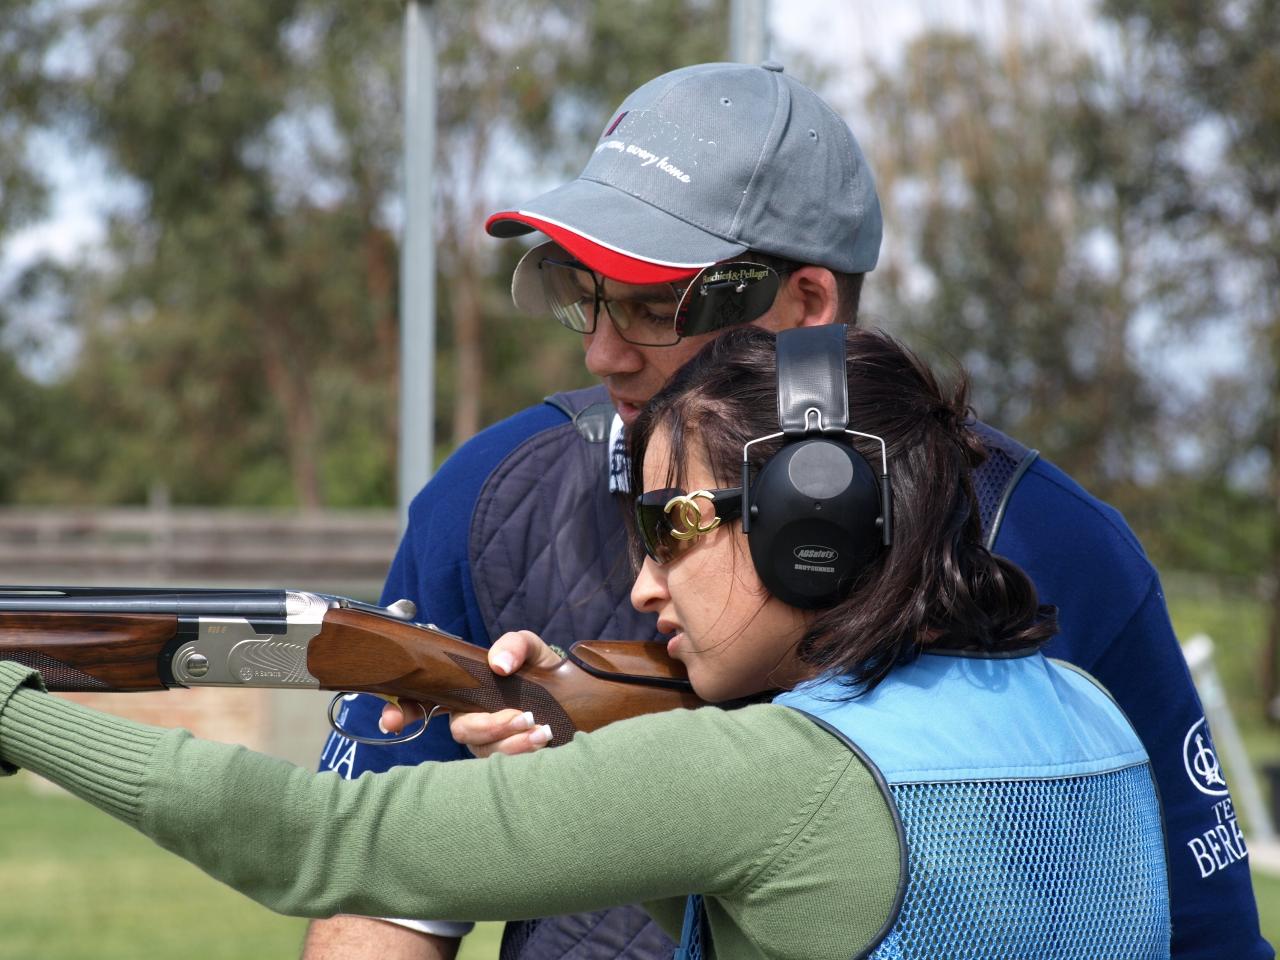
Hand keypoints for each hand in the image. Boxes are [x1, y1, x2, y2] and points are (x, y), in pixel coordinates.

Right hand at [378, 630, 562, 757]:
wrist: (571, 692)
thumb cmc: (539, 667)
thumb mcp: (529, 646)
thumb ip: (513, 645)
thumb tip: (499, 664)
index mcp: (461, 690)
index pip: (421, 701)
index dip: (401, 711)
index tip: (391, 721)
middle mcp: (468, 717)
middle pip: (461, 731)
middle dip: (488, 726)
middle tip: (522, 717)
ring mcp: (486, 741)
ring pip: (485, 750)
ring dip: (513, 742)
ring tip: (541, 729)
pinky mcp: (506, 757)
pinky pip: (505, 764)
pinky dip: (524, 752)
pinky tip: (543, 738)